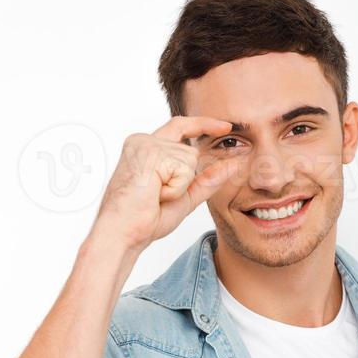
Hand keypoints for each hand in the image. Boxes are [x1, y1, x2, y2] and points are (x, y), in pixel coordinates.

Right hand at [91, 115, 235, 252]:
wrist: (123, 232)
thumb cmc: (145, 218)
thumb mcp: (184, 197)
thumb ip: (208, 180)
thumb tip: (234, 164)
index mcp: (146, 148)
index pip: (180, 126)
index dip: (204, 125)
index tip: (225, 126)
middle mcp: (143, 141)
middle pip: (189, 151)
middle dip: (184, 180)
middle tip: (158, 198)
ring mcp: (146, 145)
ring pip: (189, 160)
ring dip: (178, 186)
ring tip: (154, 196)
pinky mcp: (151, 153)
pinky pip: (184, 170)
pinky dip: (175, 188)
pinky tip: (154, 194)